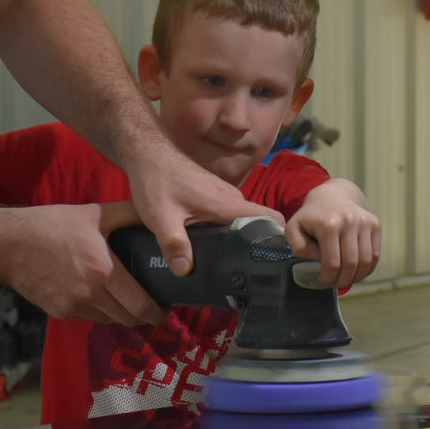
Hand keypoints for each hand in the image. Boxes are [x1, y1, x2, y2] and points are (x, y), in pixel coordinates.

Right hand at [0, 201, 166, 325]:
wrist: (8, 245)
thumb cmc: (52, 225)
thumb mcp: (94, 214)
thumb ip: (128, 214)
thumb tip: (157, 212)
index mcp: (104, 270)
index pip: (140, 305)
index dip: (157, 312)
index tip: (166, 309)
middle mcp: (90, 294)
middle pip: (128, 319)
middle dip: (145, 317)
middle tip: (154, 307)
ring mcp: (73, 306)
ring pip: (110, 320)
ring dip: (123, 315)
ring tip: (131, 301)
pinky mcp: (60, 312)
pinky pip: (90, 317)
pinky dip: (101, 311)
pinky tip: (103, 296)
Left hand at [125, 145, 279, 274]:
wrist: (148, 155)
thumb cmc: (156, 182)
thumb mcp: (161, 218)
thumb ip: (174, 244)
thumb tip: (185, 271)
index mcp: (227, 203)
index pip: (270, 217)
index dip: (280, 237)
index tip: (279, 258)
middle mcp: (231, 197)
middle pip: (258, 224)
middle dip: (259, 245)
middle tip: (251, 273)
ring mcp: (224, 194)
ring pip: (243, 220)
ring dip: (241, 238)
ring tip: (233, 264)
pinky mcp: (215, 195)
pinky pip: (230, 215)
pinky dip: (227, 230)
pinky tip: (213, 246)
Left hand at [284, 179, 380, 289]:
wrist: (333, 196)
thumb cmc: (312, 217)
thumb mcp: (294, 228)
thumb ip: (298, 246)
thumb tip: (316, 260)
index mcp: (328, 224)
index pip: (332, 262)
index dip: (328, 278)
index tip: (323, 281)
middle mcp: (349, 221)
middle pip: (351, 264)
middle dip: (343, 280)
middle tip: (335, 284)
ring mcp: (365, 222)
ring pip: (366, 261)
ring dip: (357, 276)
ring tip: (347, 279)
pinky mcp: (375, 224)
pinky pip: (375, 255)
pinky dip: (367, 268)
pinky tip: (357, 271)